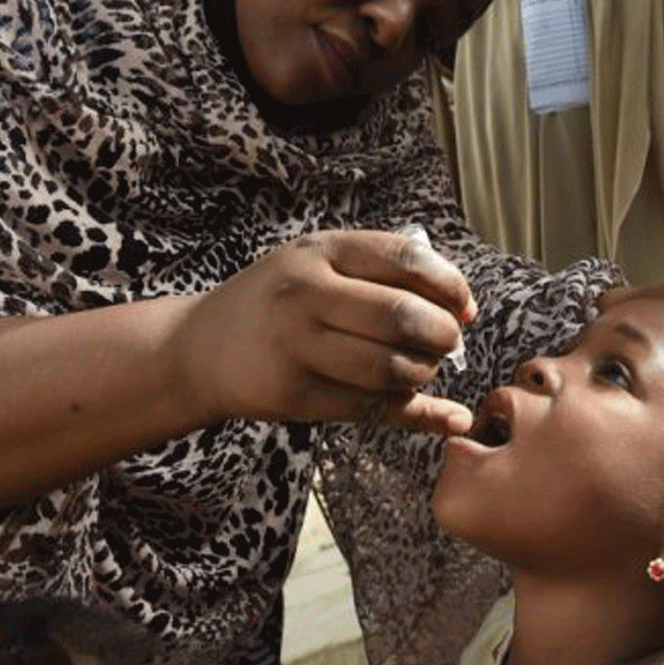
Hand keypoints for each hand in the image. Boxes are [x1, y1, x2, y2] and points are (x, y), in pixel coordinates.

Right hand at [176, 230, 475, 434]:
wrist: (199, 348)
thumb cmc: (276, 302)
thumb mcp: (316, 263)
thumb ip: (381, 272)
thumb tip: (463, 306)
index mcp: (321, 250)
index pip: (408, 260)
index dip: (451, 286)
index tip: (464, 306)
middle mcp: (306, 293)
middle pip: (402, 316)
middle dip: (443, 336)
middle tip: (447, 344)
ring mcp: (296, 345)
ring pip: (390, 368)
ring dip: (424, 374)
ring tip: (421, 370)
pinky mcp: (293, 394)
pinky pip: (371, 408)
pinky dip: (415, 414)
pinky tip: (440, 413)